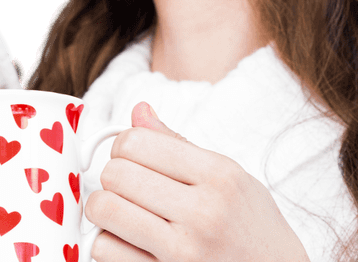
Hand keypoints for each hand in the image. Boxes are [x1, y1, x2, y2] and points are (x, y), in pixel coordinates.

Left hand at [85, 102, 309, 261]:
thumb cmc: (253, 229)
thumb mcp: (232, 177)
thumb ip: (179, 144)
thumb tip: (139, 110)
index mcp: (218, 176)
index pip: (135, 141)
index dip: (123, 147)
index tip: (132, 159)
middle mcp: (202, 213)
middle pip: (115, 174)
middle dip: (112, 178)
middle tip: (127, 188)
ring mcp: (184, 253)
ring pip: (103, 211)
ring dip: (104, 211)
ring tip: (123, 214)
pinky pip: (105, 251)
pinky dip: (107, 243)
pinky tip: (128, 242)